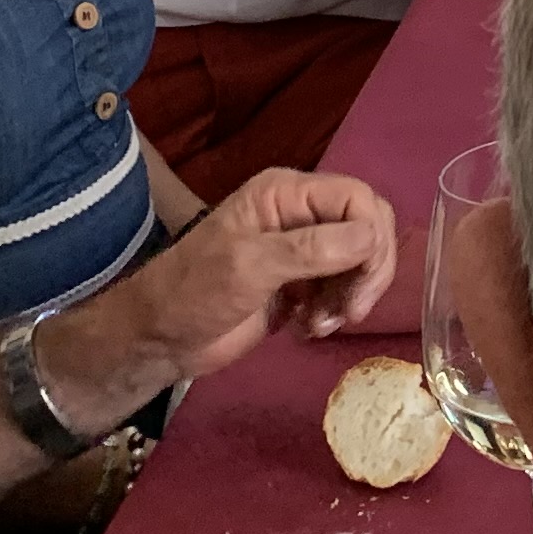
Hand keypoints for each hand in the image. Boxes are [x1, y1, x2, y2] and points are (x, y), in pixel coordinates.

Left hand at [53, 167, 400, 415]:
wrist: (159, 340)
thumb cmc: (194, 292)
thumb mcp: (249, 265)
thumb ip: (312, 248)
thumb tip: (372, 236)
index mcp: (286, 194)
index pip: (358, 198)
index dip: (372, 237)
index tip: (361, 283)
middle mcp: (300, 215)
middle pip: (368, 229)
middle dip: (367, 272)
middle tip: (349, 312)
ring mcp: (301, 251)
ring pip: (359, 263)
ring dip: (348, 298)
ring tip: (319, 326)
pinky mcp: (299, 285)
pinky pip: (340, 290)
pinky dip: (333, 313)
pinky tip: (306, 330)